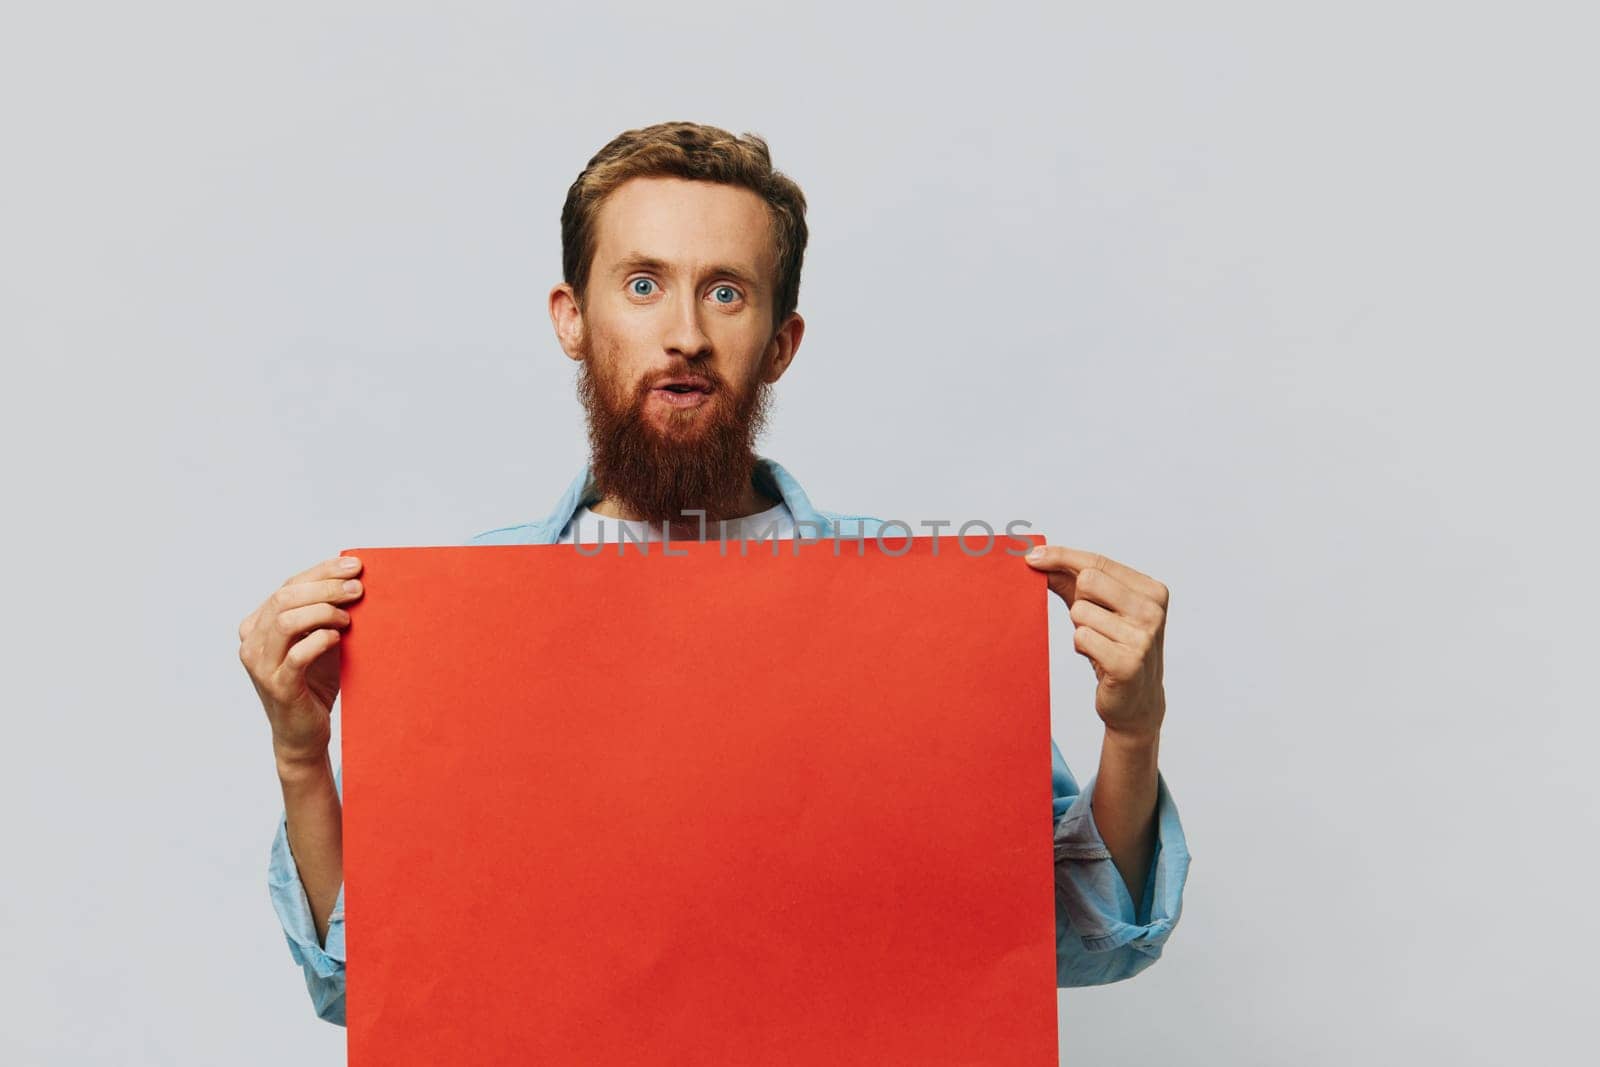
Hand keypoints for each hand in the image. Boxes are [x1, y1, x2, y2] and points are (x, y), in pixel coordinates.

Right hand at [238, 554, 364, 766]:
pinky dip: (320, 640)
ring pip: (286, 621)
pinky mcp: (277, 686)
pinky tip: (338, 637)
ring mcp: (260, 665)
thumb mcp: (320, 641)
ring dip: (323, 611)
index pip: (289, 585)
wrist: (304, 734)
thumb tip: (353, 580)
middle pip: (286, 597)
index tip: (355, 566)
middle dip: (326, 587)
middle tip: (358, 588)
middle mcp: (251, 641)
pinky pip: (297, 655)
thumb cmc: (314, 683)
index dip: (322, 571)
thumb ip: (324, 614)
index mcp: (258, 624)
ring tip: (349, 617)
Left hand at [1024, 546, 1167, 739]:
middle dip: (1078, 600)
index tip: (1033, 556)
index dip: (1061, 556)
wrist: (1137, 701)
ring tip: (1100, 645)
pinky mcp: (1127, 663)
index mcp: (1152, 590)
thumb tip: (1037, 557)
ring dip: (1081, 628)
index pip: (1098, 562)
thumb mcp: (1097, 608)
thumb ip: (1070, 580)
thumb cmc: (1115, 647)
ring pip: (1080, 611)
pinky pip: (1081, 637)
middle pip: (1088, 580)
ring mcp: (1143, 637)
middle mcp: (1153, 610)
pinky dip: (1081, 647)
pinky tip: (1099, 659)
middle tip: (1093, 623)